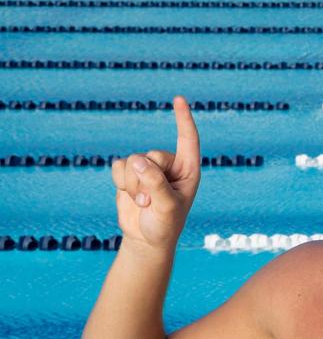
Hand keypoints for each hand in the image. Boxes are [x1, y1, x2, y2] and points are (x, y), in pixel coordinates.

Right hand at [110, 96, 200, 251]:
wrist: (146, 238)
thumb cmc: (165, 225)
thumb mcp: (166, 207)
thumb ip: (155, 183)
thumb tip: (138, 159)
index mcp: (188, 170)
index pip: (187, 139)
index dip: (183, 119)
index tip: (179, 99)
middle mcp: (170, 165)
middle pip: (152, 155)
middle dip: (147, 179)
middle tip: (152, 201)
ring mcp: (148, 167)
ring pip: (132, 161)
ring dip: (133, 185)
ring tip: (144, 202)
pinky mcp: (130, 172)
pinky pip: (118, 166)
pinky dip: (121, 183)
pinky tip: (130, 196)